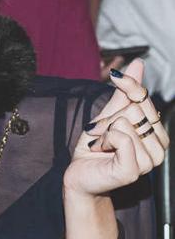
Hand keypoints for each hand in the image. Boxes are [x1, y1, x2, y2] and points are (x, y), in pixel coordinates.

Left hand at [64, 60, 168, 197]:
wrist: (80, 174)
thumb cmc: (95, 147)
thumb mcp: (109, 115)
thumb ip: (125, 94)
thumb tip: (138, 64)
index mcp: (157, 133)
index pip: (146, 97)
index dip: (128, 84)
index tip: (114, 77)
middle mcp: (158, 147)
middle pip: (134, 110)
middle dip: (109, 119)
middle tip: (101, 135)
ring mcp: (148, 161)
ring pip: (126, 123)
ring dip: (105, 132)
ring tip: (102, 146)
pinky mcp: (133, 170)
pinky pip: (121, 138)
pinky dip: (105, 140)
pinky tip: (102, 151)